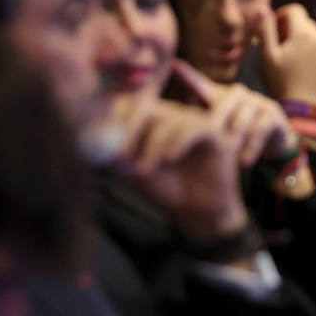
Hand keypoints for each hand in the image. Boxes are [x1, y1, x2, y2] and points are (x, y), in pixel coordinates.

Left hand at [116, 100, 250, 241]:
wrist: (196, 210)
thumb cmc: (166, 187)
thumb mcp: (135, 172)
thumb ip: (119, 157)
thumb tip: (102, 144)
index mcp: (150, 120)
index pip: (129, 104)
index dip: (116, 118)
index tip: (106, 141)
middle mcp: (171, 115)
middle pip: (146, 106)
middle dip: (130, 130)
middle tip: (122, 156)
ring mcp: (192, 122)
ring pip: (169, 120)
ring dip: (153, 145)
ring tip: (144, 171)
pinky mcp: (213, 134)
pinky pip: (194, 129)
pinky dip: (179, 142)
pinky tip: (170, 159)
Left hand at [173, 59, 296, 166]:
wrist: (274, 140)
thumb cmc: (236, 132)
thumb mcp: (214, 130)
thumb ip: (193, 126)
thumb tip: (163, 131)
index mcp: (218, 97)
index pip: (200, 85)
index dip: (187, 76)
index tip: (173, 66)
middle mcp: (237, 94)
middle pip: (222, 105)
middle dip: (213, 123)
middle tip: (206, 138)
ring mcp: (256, 102)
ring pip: (241, 119)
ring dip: (234, 140)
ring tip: (227, 156)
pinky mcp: (273, 114)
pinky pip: (260, 129)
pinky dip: (251, 147)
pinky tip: (243, 163)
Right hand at [257, 4, 315, 108]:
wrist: (303, 107)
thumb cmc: (281, 80)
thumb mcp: (268, 55)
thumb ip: (265, 29)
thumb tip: (261, 8)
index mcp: (303, 32)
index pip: (295, 10)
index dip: (283, 15)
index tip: (276, 30)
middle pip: (306, 24)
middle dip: (294, 31)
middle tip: (284, 49)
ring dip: (308, 42)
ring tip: (297, 61)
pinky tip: (310, 68)